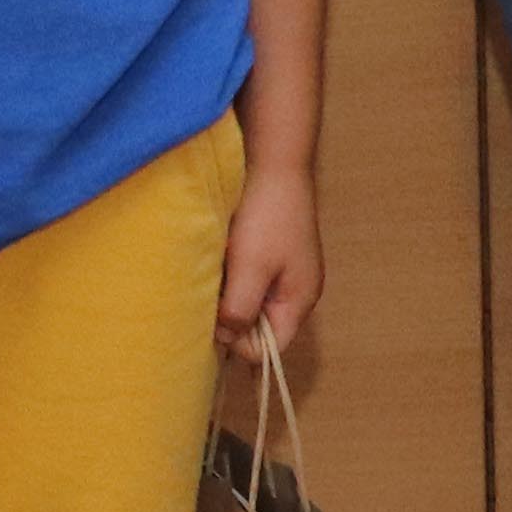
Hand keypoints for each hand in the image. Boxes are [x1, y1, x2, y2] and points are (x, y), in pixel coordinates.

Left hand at [217, 159, 321, 363]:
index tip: (218, 318)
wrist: (274, 162)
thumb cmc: (267, 215)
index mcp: (299, 300)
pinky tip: (220, 260)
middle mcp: (296, 291)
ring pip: (251, 304)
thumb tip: (226, 338)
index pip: (271, 350)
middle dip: (233, 318)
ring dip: (230, 295)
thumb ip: (240, 309)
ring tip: (216, 273)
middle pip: (260, 329)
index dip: (241, 342)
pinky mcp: (270, 254)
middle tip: (212, 295)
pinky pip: (248, 281)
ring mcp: (284, 272)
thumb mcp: (251, 267)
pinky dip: (231, 276)